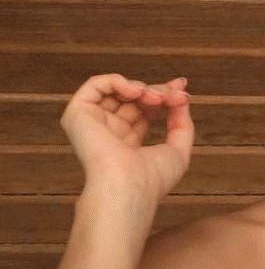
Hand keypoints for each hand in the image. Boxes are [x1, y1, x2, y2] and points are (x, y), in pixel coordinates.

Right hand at [60, 72, 193, 204]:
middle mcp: (109, 133)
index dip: (163, 96)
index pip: (144, 111)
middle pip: (133, 100)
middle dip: (158, 91)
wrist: (128, 187)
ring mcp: (93, 123)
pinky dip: (118, 81)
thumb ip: (182, 124)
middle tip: (175, 93)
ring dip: (142, 88)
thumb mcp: (178, 150)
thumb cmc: (152, 180)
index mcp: (128, 144)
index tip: (183, 88)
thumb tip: (182, 99)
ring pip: (117, 91)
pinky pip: (95, 85)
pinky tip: (137, 91)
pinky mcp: (78, 114)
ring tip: (157, 97)